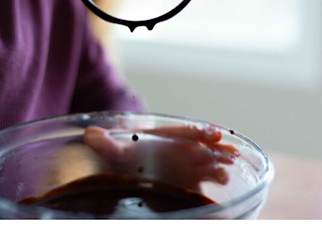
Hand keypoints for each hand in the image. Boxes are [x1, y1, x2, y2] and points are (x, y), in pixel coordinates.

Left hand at [84, 124, 239, 191]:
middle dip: (220, 148)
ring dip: (220, 165)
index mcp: (172, 137)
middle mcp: (185, 150)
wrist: (133, 168)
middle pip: (207, 146)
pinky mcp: (194, 183)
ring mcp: (192, 166)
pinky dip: (216, 185)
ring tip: (226, 173)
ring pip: (211, 162)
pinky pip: (209, 183)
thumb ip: (106, 144)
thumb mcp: (117, 151)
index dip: (203, 132)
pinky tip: (222, 189)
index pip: (190, 132)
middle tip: (232, 152)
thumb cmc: (129, 155)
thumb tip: (89, 134)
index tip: (214, 134)